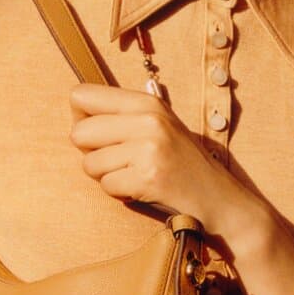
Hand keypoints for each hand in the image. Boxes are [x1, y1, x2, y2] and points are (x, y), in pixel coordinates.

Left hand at [68, 81, 245, 232]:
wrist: (217, 198)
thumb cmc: (181, 163)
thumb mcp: (158, 125)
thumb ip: (122, 116)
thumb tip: (76, 113)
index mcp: (146, 101)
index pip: (81, 96)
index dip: (80, 118)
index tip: (97, 135)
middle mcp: (147, 119)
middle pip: (79, 133)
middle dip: (90, 153)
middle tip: (117, 161)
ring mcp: (149, 148)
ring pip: (90, 164)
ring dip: (106, 176)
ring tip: (134, 175)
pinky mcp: (148, 177)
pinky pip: (107, 186)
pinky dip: (120, 192)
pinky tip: (141, 188)